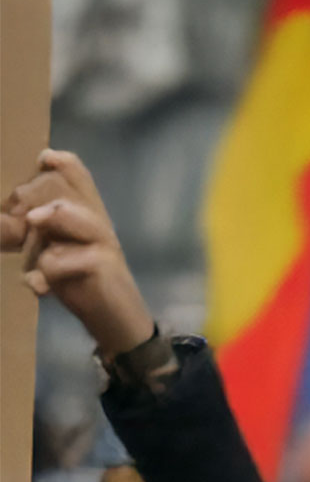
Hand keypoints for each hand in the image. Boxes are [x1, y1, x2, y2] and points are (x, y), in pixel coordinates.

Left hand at [0, 150, 155, 358]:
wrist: (119, 322)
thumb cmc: (83, 284)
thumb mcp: (56, 252)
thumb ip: (40, 232)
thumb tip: (17, 218)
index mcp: (88, 215)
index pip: (79, 177)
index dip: (62, 164)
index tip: (45, 158)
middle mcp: (98, 222)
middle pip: (64, 189)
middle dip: (31, 197)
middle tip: (18, 218)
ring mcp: (104, 243)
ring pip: (67, 214)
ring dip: (48, 218)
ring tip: (32, 223)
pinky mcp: (103, 267)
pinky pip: (60, 260)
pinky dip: (45, 273)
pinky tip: (39, 287)